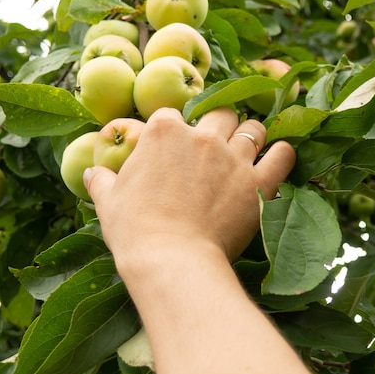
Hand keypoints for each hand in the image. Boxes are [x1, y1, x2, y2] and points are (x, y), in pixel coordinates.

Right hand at [84, 107, 295, 262]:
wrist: (170, 260)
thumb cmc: (135, 231)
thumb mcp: (109, 202)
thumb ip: (102, 181)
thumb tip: (91, 173)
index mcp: (164, 131)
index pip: (173, 114)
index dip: (176, 129)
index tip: (177, 146)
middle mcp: (202, 136)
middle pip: (220, 113)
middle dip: (219, 124)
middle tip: (217, 146)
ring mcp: (233, 158)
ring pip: (253, 129)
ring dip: (252, 135)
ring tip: (249, 150)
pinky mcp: (259, 183)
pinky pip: (283, 156)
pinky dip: (283, 154)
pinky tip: (279, 158)